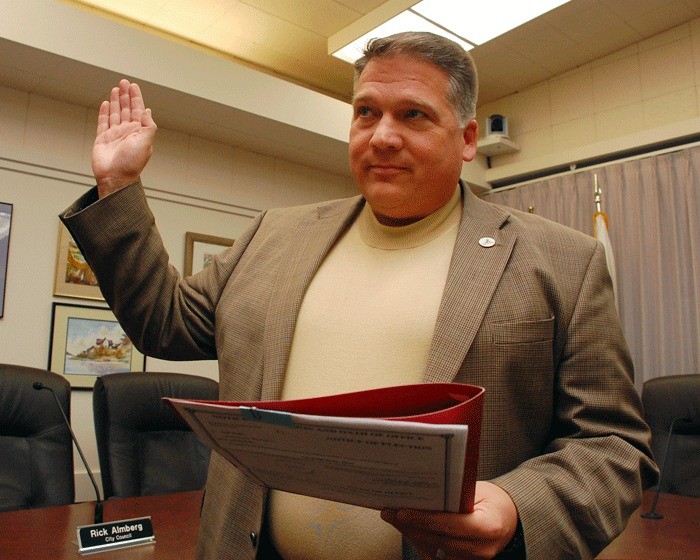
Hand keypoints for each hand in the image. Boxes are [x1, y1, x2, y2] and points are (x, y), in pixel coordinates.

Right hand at [92, 79, 156, 197]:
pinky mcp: (102, 139)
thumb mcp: (146, 143)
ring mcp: (115, 135)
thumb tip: (147, 111)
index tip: (134, 85)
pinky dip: (104, 112)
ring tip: (116, 88)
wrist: (115, 177)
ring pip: (115, 113)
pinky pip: (103, 122)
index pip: (138, 110)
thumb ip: (148, 126)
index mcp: (139, 132)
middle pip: (126, 109)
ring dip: (115, 101)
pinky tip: (105, 103)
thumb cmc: (131, 164)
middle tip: (124, 82)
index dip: (136, 97)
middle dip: (126, 95)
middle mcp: (127, 132)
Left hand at [381, 481, 518, 558]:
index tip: (403, 512)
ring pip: (434, 550)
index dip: (425, 519)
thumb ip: (455, 495)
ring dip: (412, 534)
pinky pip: (437, 556)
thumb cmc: (492, 501)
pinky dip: (421, 542)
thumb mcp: (478, 491)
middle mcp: (481, 548)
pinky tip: (408, 528)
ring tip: (394, 518)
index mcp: (489, 526)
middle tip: (390, 512)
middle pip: (438, 540)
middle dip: (411, 526)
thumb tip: (421, 490)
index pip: (451, 525)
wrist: (509, 519)